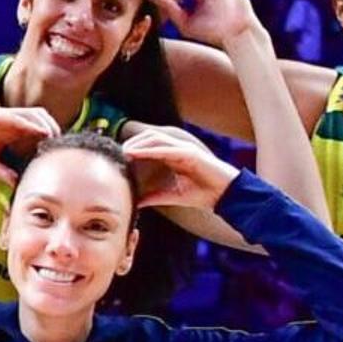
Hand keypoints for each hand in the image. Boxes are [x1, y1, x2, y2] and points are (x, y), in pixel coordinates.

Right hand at [0, 103, 60, 181]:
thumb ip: (4, 172)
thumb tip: (18, 185)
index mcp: (12, 131)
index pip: (39, 128)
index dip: (51, 136)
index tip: (58, 150)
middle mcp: (12, 121)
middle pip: (42, 117)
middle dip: (54, 128)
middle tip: (59, 144)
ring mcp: (5, 116)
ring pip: (35, 114)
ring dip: (46, 124)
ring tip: (52, 137)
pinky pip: (17, 116)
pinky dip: (29, 123)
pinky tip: (38, 132)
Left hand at [119, 126, 235, 211]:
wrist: (226, 196)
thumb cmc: (202, 194)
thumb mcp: (173, 196)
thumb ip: (155, 196)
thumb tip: (136, 202)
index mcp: (173, 156)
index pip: (149, 147)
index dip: (133, 149)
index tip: (117, 157)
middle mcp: (177, 149)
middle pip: (149, 138)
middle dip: (132, 142)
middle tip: (116, 151)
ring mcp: (184, 149)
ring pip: (155, 139)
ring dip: (137, 143)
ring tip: (123, 150)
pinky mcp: (190, 153)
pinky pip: (166, 148)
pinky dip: (149, 149)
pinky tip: (136, 153)